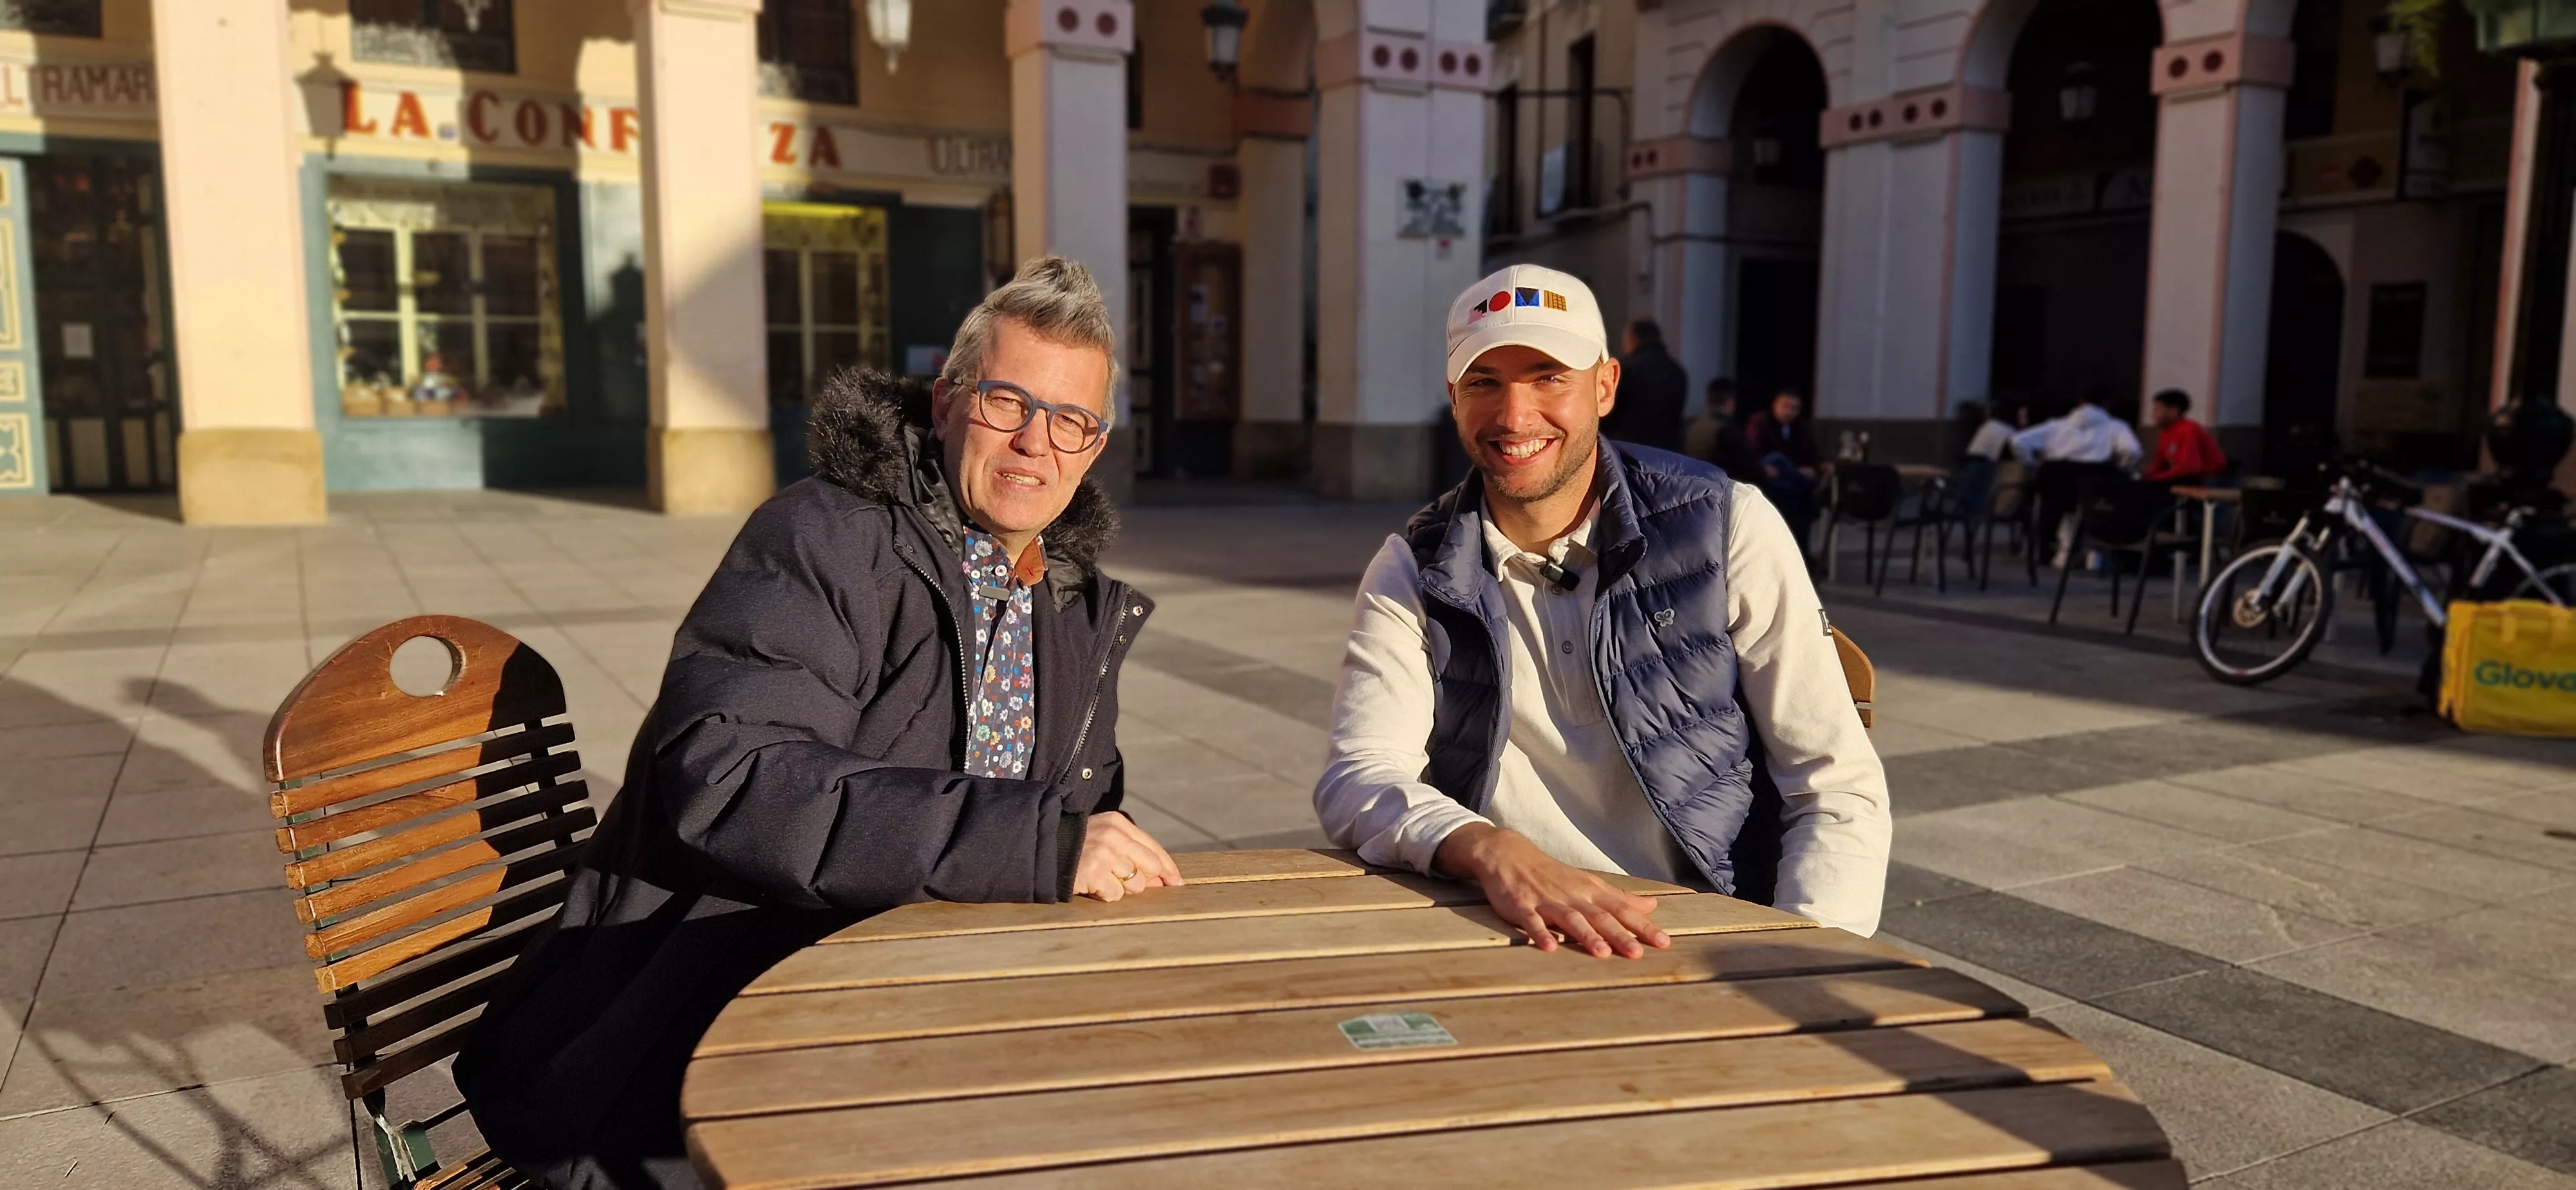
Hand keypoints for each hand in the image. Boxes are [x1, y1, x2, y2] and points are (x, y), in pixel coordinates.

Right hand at [1071, 811, 1182, 901]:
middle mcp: (1115, 836)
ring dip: (1121, 888)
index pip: (1154, 848)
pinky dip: (1105, 894)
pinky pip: (1115, 895)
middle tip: (1123, 880)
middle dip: (1143, 880)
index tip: (1176, 881)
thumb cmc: (1077, 846)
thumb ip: (1132, 851)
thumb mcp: (1105, 836)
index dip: (1168, 868)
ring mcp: (1104, 854)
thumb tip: (1160, 880)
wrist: (1042, 848)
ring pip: (1135, 885)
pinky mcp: (1094, 872)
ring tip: (1102, 878)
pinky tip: (1092, 884)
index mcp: (1120, 824)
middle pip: (1151, 867)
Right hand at [1433, 823, 1668, 958]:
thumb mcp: (1589, 883)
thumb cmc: (1552, 874)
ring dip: (1585, 935)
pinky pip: (1531, 921)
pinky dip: (1539, 933)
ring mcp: (1546, 900)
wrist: (1508, 854)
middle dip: (1619, 935)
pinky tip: (1549, 947)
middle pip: (1599, 916)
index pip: (1622, 909)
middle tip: (1637, 953)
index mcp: (1590, 891)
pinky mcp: (1521, 905)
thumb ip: (1620, 897)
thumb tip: (1652, 905)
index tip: (1663, 942)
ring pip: (1570, 919)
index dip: (1642, 926)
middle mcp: (1572, 895)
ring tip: (1601, 953)